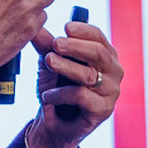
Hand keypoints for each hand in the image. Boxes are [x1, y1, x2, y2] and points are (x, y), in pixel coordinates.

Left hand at [27, 21, 122, 147]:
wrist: (53, 122)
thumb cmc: (57, 87)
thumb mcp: (49, 62)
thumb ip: (45, 45)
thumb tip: (35, 26)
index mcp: (104, 55)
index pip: (99, 37)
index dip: (83, 30)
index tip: (66, 27)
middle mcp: (113, 71)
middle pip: (98, 53)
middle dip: (75, 47)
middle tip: (55, 44)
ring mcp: (111, 91)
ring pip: (88, 75)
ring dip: (65, 67)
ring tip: (48, 62)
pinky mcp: (103, 110)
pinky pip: (82, 96)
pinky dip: (61, 94)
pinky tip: (48, 95)